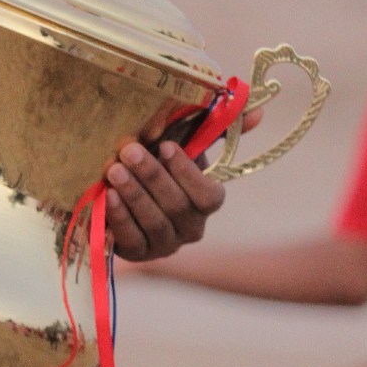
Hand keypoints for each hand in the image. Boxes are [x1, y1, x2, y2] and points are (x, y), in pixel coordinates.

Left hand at [105, 139, 225, 260]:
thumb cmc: (158, 165)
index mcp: (206, 202)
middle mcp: (191, 228)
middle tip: (129, 151)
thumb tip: (258, 113)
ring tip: (114, 170)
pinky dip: (120, 217)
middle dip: (153, 177)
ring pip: (155, 222)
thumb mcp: (184, 145)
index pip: (209, 196)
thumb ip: (215, 130)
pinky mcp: (138, 254)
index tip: (166, 146)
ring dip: (134, 194)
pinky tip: (107, 196)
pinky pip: (132, 239)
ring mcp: (165, 244)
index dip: (188, 173)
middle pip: (177, 206)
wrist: (121, 193)